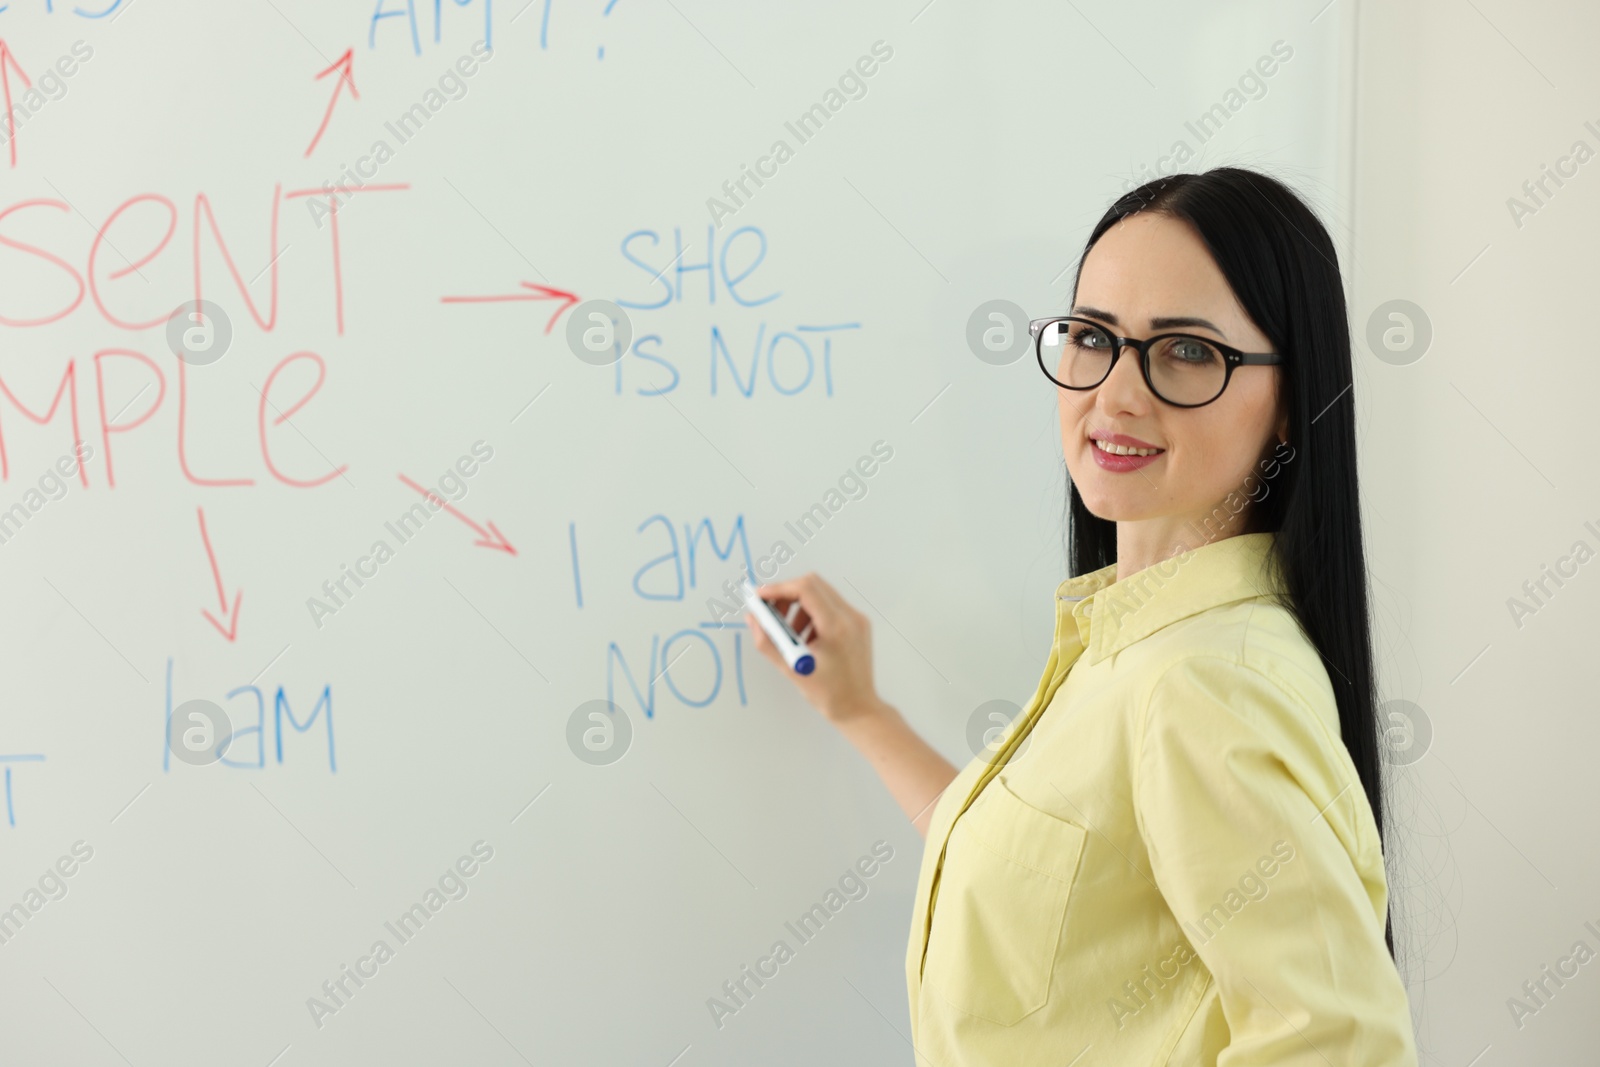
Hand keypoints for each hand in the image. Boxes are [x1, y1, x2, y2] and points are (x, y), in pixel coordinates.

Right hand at [745, 572, 881, 726]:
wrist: (858, 708)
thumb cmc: (829, 694)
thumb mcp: (791, 669)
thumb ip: (767, 642)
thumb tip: (753, 618)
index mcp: (836, 627)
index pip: (806, 589)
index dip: (779, 589)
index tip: (761, 597)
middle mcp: (851, 617)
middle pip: (813, 585)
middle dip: (787, 595)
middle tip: (770, 613)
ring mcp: (857, 619)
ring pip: (821, 594)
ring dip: (798, 607)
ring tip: (790, 634)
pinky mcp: (857, 624)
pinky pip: (830, 606)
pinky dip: (812, 615)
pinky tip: (806, 638)